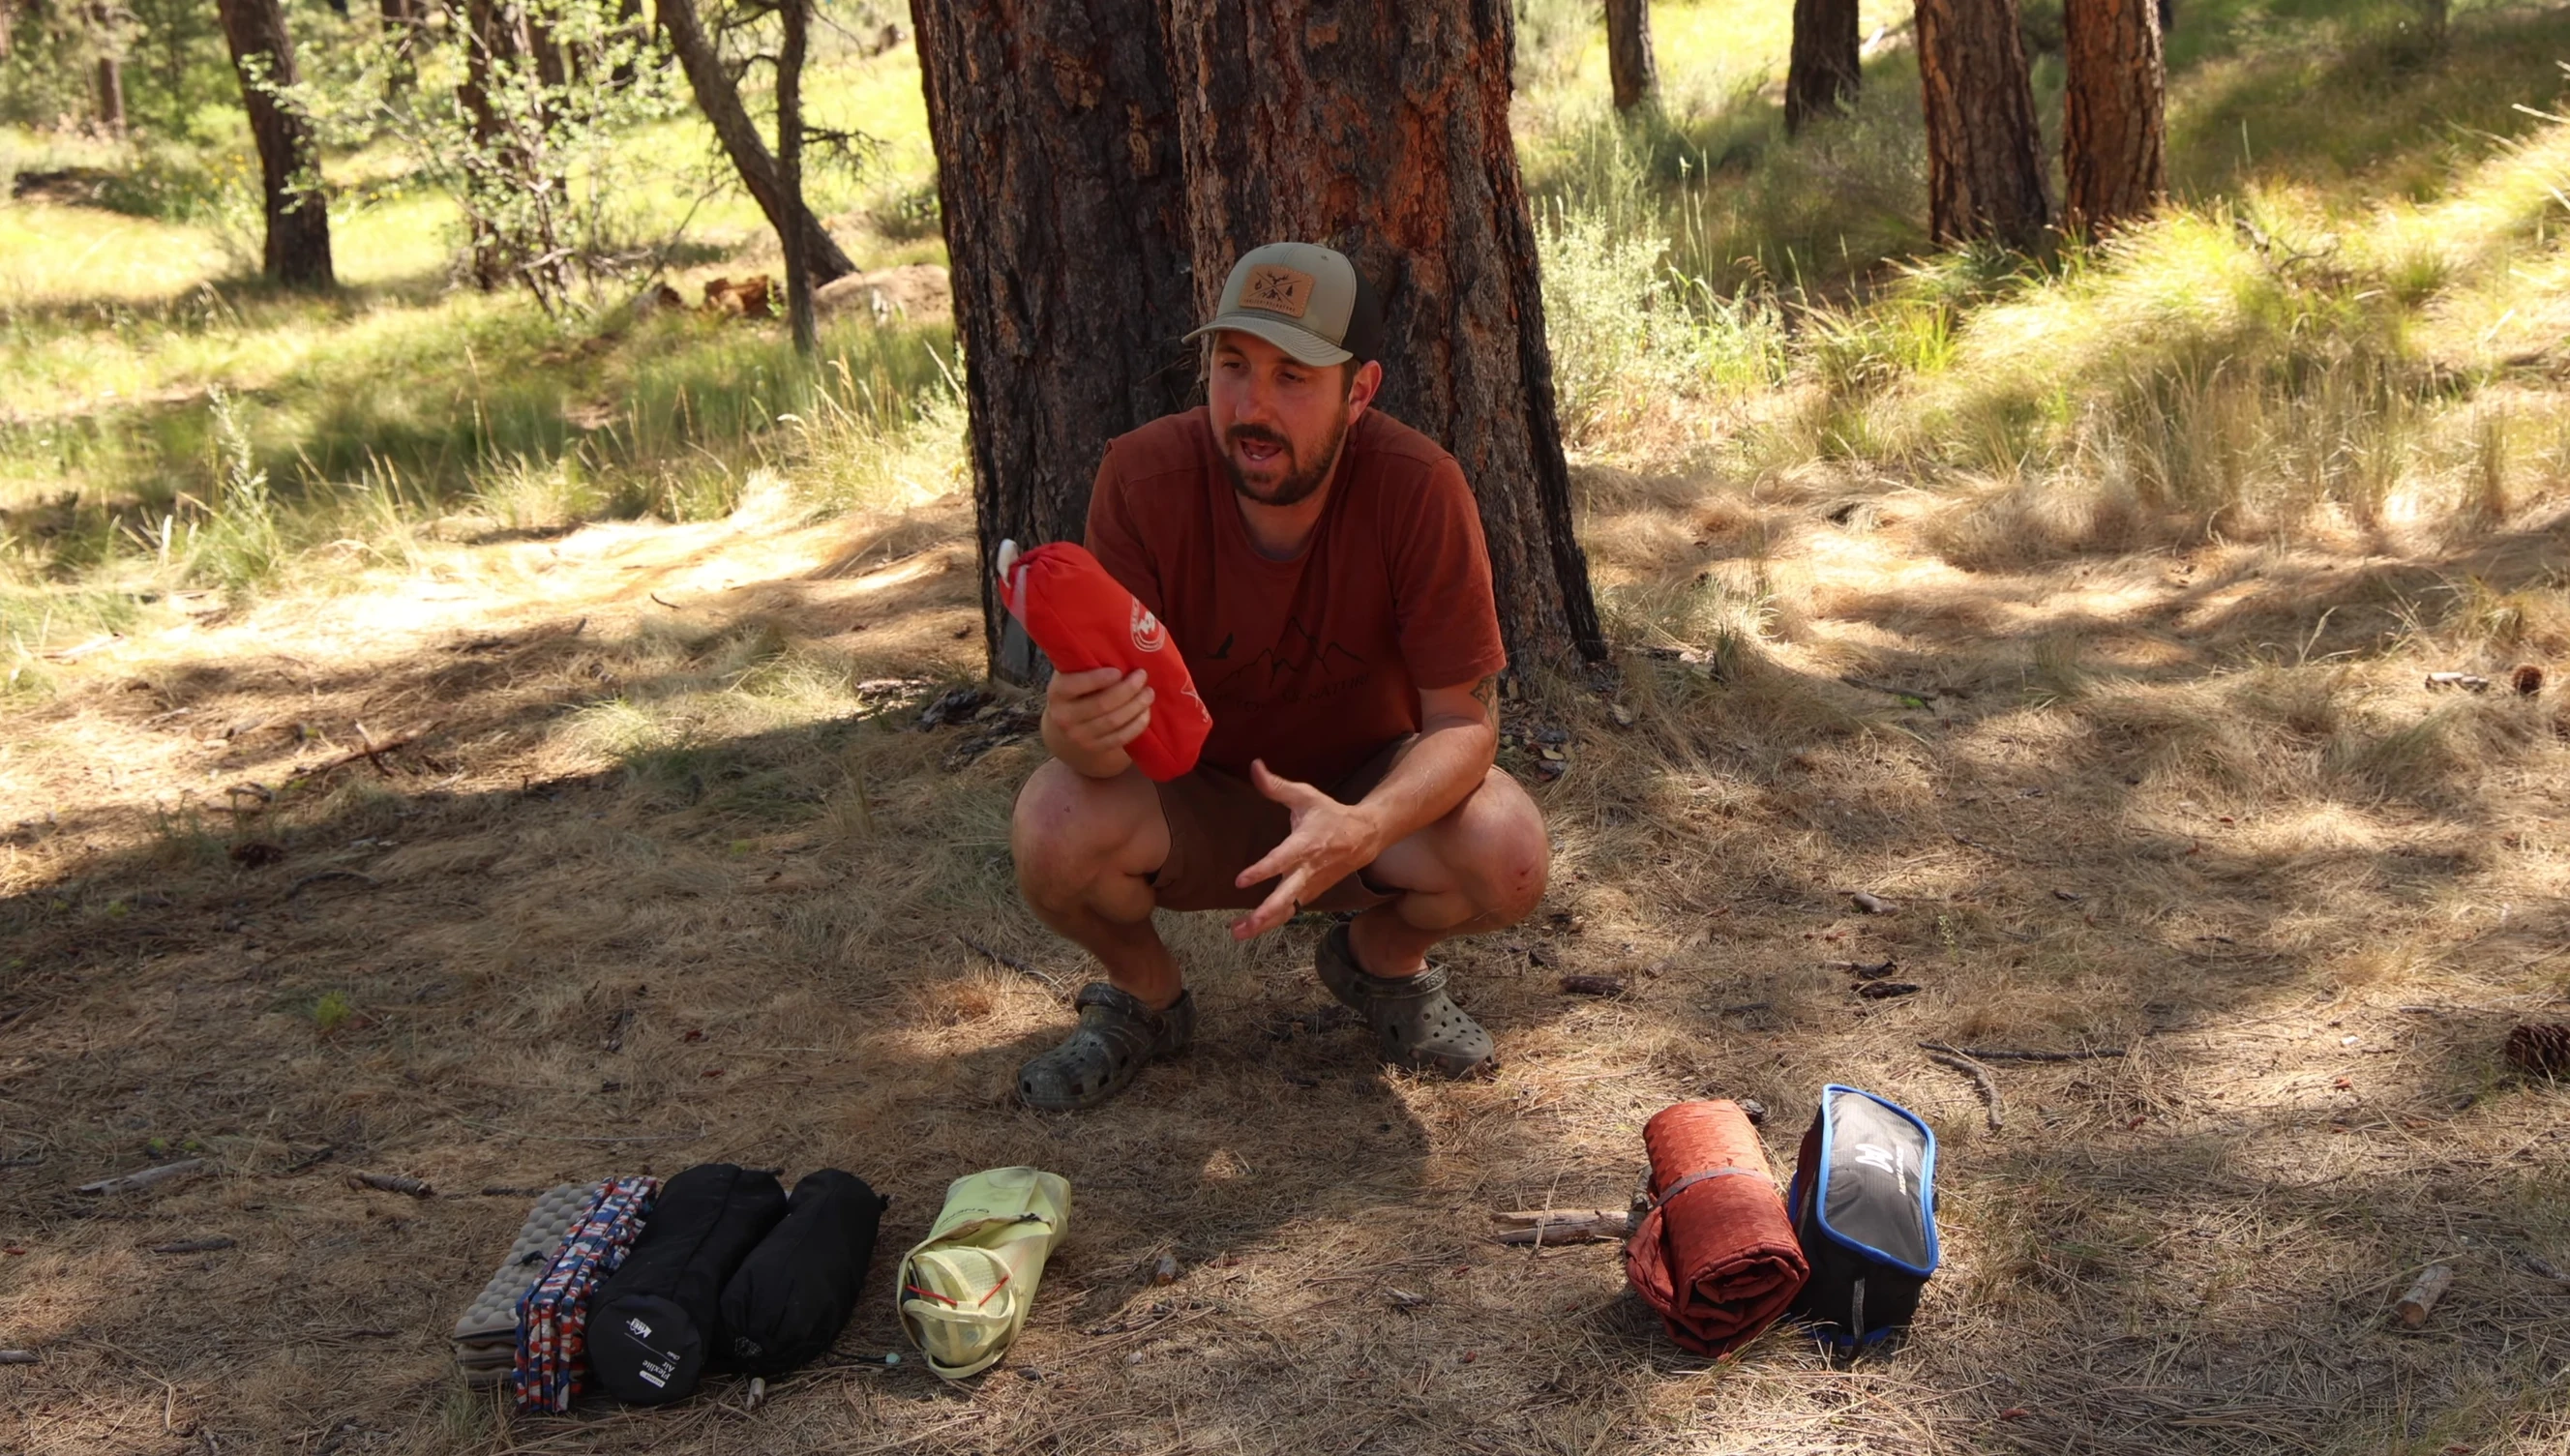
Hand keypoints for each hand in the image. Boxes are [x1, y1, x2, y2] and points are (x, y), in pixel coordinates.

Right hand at [1044, 665, 1152, 775]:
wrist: (1064, 723)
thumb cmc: (1075, 688)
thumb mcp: (1071, 672)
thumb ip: (1085, 661)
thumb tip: (1115, 642)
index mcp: (1057, 692)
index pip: (1075, 685)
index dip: (1098, 679)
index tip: (1118, 671)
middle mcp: (1064, 717)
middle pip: (1101, 704)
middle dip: (1127, 690)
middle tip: (1142, 676)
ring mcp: (1079, 736)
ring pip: (1114, 721)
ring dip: (1136, 706)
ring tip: (1149, 693)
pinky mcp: (1095, 748)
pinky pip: (1121, 738)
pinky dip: (1137, 725)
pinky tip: (1146, 712)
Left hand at [1229, 760, 1383, 941]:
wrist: (1365, 837)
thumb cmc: (1330, 815)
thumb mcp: (1305, 796)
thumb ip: (1276, 786)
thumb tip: (1254, 766)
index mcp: (1304, 845)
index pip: (1280, 861)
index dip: (1261, 871)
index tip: (1240, 881)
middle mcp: (1307, 869)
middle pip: (1286, 898)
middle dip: (1264, 913)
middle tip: (1244, 925)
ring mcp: (1310, 885)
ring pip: (1287, 910)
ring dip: (1264, 924)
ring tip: (1238, 933)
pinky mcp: (1311, 893)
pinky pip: (1291, 910)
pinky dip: (1273, 921)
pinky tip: (1252, 928)